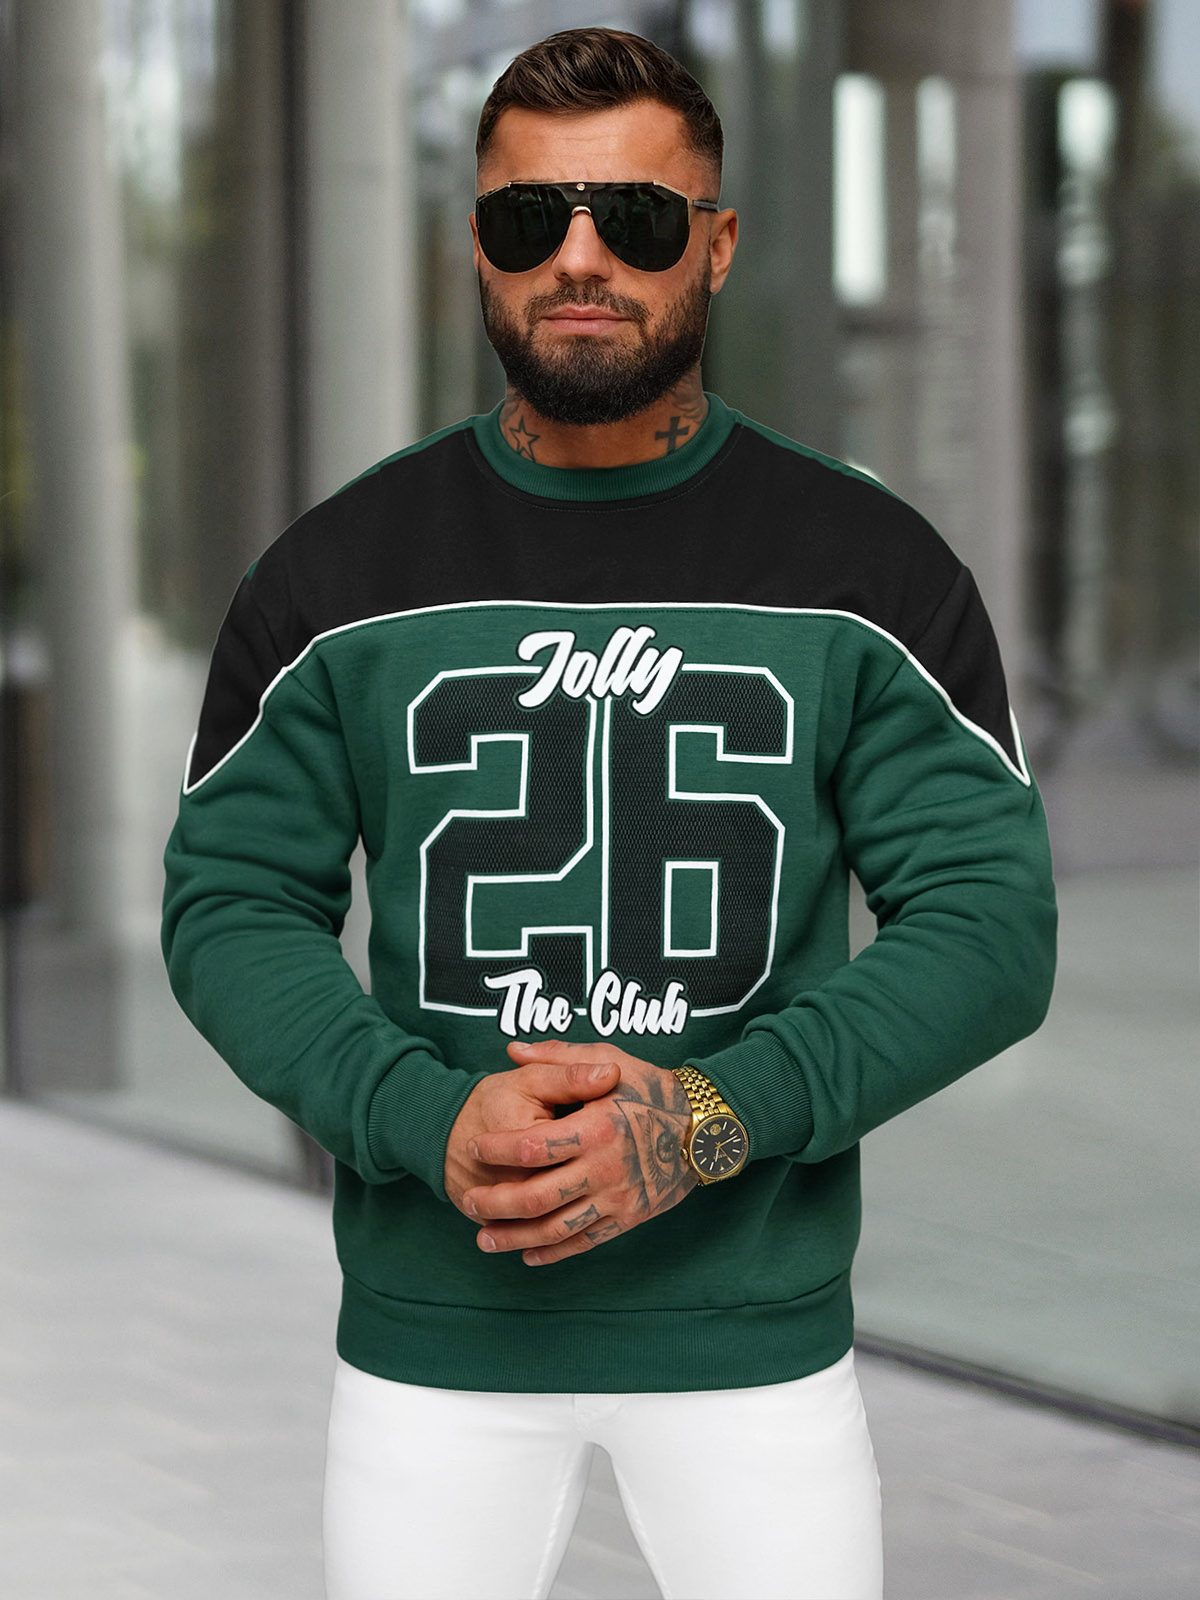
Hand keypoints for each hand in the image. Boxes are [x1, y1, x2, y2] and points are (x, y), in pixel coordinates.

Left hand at [463, 1040, 697, 1266]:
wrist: (705, 1129)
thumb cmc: (653, 1089)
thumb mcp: (612, 1061)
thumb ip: (560, 1058)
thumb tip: (513, 1050)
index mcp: (597, 1127)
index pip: (533, 1146)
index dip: (497, 1150)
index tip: (474, 1147)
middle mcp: (606, 1168)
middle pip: (537, 1197)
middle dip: (495, 1203)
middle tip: (469, 1202)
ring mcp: (618, 1198)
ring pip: (556, 1229)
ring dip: (515, 1238)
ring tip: (483, 1238)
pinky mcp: (628, 1218)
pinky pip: (584, 1242)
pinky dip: (553, 1252)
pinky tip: (527, 1254)